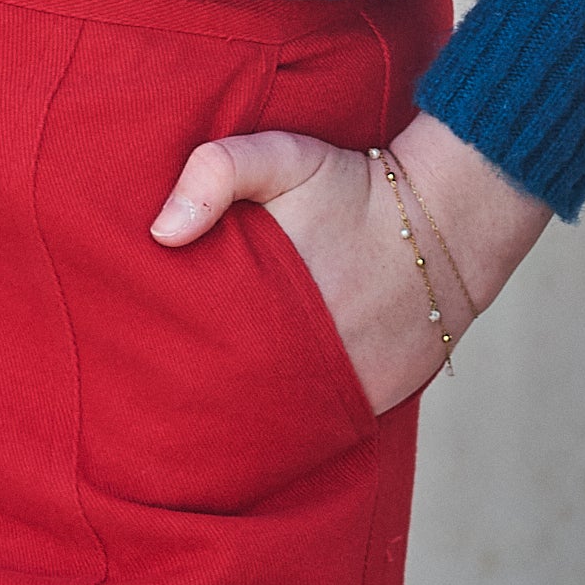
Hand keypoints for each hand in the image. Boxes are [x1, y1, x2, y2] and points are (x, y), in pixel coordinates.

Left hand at [149, 109, 551, 416]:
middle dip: (192, 396)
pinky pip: (315, 427)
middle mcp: (298, 362)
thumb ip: (217, 172)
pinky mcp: (370, 404)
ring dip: (242, 416)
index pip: (191, 353)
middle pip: (223, 399)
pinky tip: (269, 413)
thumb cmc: (354, 187)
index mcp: (261, 308)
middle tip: (160, 394)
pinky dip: (293, 422)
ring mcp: (338, 391)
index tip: (135, 357)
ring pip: (269, 423)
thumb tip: (161, 232)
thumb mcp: (283, 157)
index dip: (160, 356)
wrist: (449, 221)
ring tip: (211, 411)